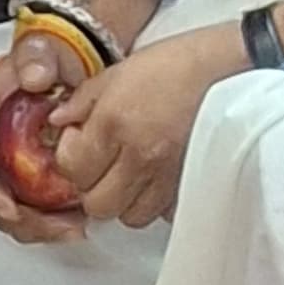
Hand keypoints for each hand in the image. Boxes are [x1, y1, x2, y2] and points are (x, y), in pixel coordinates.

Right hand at [0, 30, 96, 244]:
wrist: (70, 66)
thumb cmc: (50, 58)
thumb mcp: (43, 51)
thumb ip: (36, 59)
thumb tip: (33, 77)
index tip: (9, 210)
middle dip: (20, 221)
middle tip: (58, 227)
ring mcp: (8, 164)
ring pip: (9, 210)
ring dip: (39, 227)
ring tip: (74, 227)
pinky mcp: (28, 177)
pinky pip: (30, 209)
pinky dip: (51, 222)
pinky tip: (76, 221)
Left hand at [57, 28, 244, 234]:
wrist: (223, 74)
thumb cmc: (172, 67)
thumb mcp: (116, 73)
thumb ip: (83, 101)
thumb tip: (60, 122)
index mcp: (114, 124)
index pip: (74, 169)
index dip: (70, 160)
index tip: (79, 144)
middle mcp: (138, 157)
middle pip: (98, 205)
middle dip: (93, 188)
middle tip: (98, 166)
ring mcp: (166, 178)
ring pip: (130, 217)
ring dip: (123, 200)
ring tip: (128, 175)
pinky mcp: (188, 188)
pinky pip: (161, 213)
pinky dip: (152, 203)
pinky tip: (152, 180)